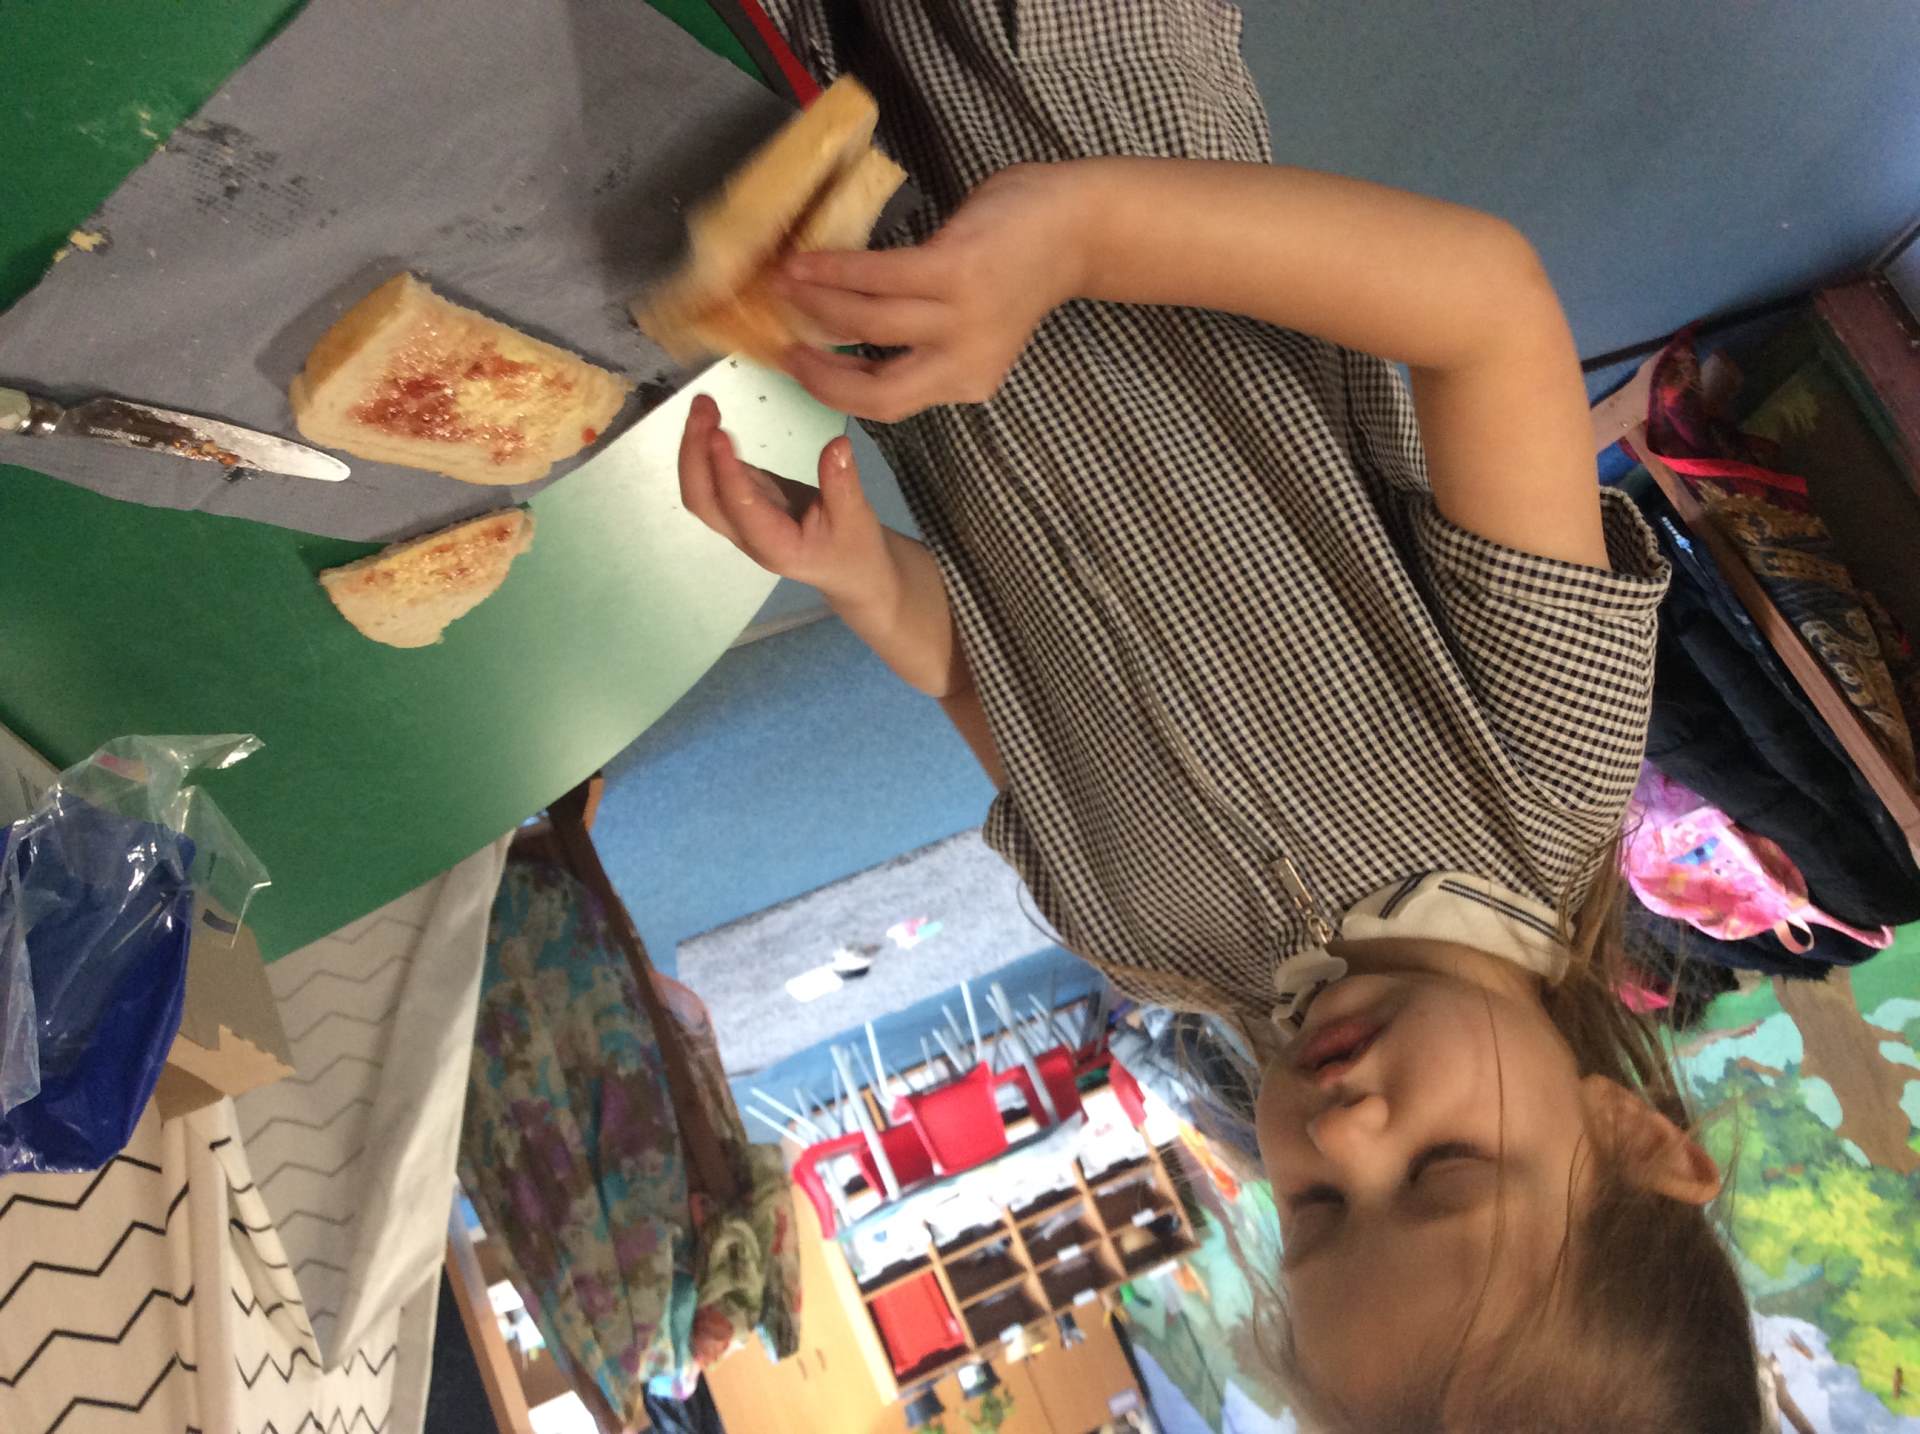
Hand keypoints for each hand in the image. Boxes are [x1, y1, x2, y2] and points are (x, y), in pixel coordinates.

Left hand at [677, 394, 898, 612]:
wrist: (848, 570)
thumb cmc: (853, 549)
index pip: (741, 508)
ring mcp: (740, 517)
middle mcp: (747, 534)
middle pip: (702, 499)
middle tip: (703, 407)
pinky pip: (714, 476)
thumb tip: (837, 445)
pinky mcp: (745, 498)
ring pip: (701, 488)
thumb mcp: (856, 519)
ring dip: (695, 446)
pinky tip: (710, 417)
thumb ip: (842, 485)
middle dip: (694, 454)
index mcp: (774, 545)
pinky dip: (706, 446)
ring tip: (703, 405)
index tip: (720, 434)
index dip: (726, 472)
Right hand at [772, 163, 1086, 420]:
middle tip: (780, 346)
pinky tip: (806, 259)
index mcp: (969, 381)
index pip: (886, 406)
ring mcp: (963, 319)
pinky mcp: (956, 272)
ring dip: (816, 305)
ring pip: (867, 325)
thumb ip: (921, 340)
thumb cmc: (1014, 268)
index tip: (797, 368)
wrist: (1076, 225)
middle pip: (874, 391)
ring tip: (783, 285)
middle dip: (817, 372)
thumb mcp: (971, 324)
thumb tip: (843, 331)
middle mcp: (968, 362)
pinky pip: (877, 276)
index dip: (832, 391)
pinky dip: (834, 269)